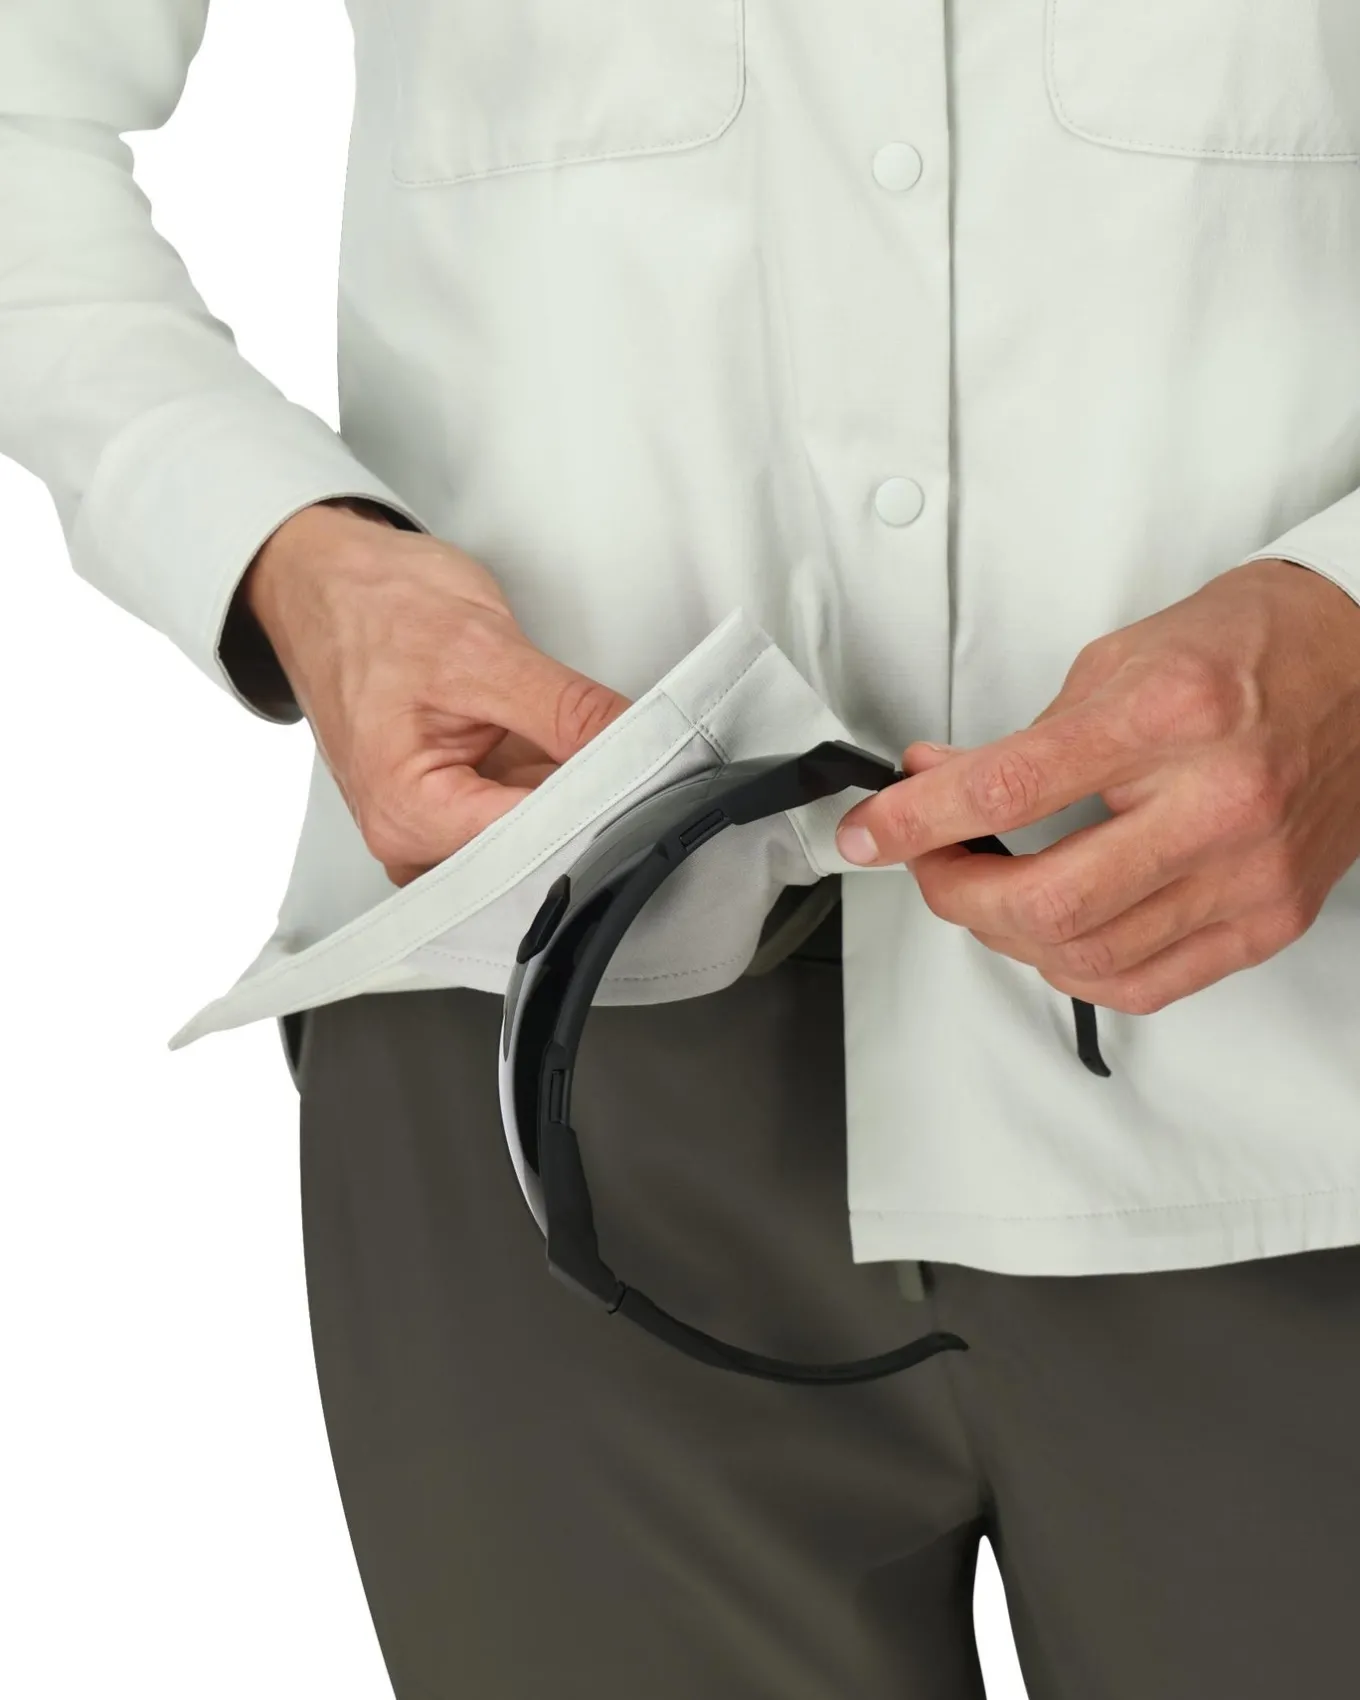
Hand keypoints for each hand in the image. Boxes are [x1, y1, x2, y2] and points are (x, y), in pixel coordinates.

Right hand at [241, 502, 630, 885]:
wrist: (328, 580)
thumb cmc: (371, 607)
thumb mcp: (484, 649)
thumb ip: (567, 711)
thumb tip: (640, 745)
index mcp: (405, 814)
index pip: (529, 846)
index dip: (596, 813)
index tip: (646, 779)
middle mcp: (410, 835)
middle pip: (532, 851)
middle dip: (587, 805)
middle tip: (639, 757)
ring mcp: (431, 823)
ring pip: (533, 832)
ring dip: (571, 791)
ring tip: (587, 739)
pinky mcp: (452, 803)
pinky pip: (520, 808)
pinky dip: (551, 779)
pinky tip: (564, 746)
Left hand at [835, 559, 1359, 1014]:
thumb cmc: (1254, 649)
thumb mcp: (1120, 660)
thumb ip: (1024, 736)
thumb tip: (937, 784)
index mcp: (1170, 717)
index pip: (1007, 790)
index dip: (915, 822)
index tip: (869, 832)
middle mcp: (1216, 803)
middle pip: (1042, 901)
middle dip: (953, 892)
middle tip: (929, 863)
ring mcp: (1249, 873)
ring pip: (1085, 954)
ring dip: (1005, 933)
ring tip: (988, 892)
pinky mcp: (1269, 919)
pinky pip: (1146, 984)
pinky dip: (1075, 969)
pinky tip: (1053, 935)